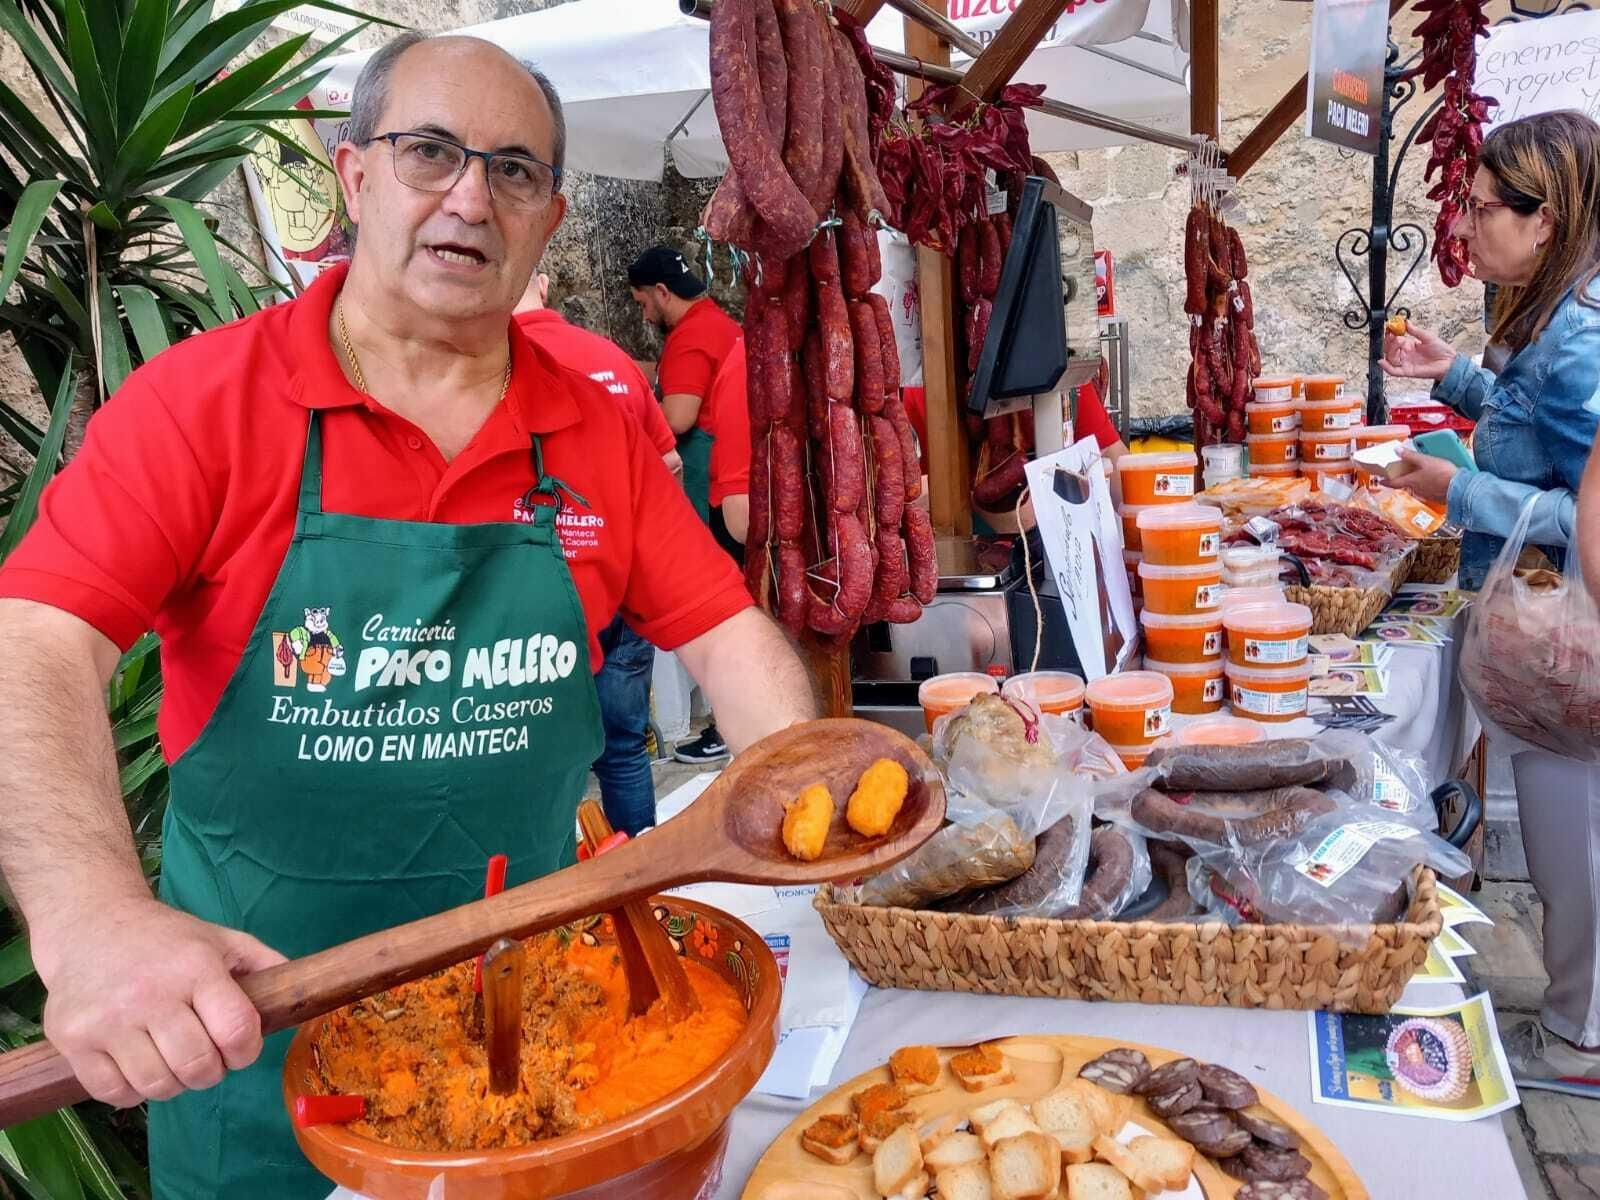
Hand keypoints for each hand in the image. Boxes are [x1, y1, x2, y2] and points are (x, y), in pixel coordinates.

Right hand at [35, 897, 285, 1106]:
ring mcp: (108, 1019)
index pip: (236, 1030)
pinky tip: (139, 1065)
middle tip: (206, 1057)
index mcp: (196, 967)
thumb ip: (266, 964)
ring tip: (174, 1060)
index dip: (247, 1052)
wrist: (90, 925)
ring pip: (158, 1085)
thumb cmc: (165, 939)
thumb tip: (306, 994)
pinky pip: (115, 1094)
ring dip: (175, 1084)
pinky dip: (134, 1091)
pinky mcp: (72, 1040)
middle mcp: (150, 993)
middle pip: (198, 1066)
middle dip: (212, 1072)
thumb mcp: (221, 939)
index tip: (241, 1049)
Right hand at [1380, 322, 1455, 380]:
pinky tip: (1382, 361)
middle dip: (1389, 341)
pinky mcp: (1407, 371)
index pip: (1394, 339)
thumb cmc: (1441, 351)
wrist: (1449, 362)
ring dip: (1390, 350)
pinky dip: (1386, 367)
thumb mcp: (1428, 336)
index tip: (1390, 327)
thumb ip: (1415, 330)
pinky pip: (1394, 371)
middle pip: (1389, 349)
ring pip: (1390, 358)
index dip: (1391, 334)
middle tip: (1393, 335)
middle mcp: (1405, 354)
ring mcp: (1405, 363)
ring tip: (1397, 343)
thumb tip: (1406, 322)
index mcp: (1409, 345)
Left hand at [1387, 446, 1458, 504]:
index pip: (1393, 483)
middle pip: (1406, 484)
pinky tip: (1434, 479)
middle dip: (1403, 478)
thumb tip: (1397, 450)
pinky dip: (1428, 484)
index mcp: (1411, 481)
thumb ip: (1411, 456)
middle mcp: (1416, 490)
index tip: (1380, 480)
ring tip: (1421, 473)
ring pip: (1417, 487)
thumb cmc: (1442, 474)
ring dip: (1417, 481)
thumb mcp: (1425, 460)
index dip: (1385, 481)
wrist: (1460, 488)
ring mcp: (1426, 494)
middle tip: (1403, 472)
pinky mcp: (1436, 496)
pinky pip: (1429, 490)